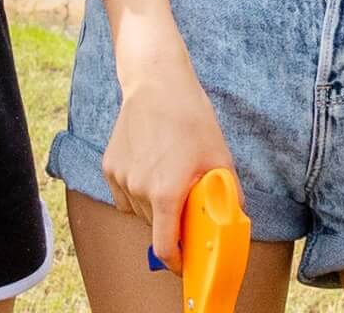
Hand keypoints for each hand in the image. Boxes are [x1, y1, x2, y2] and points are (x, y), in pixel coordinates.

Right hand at [103, 48, 236, 274]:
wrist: (156, 82)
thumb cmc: (190, 117)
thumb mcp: (219, 156)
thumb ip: (227, 192)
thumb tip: (234, 216)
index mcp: (166, 192)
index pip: (164, 248)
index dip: (176, 261)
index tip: (184, 261)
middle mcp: (139, 189)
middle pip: (154, 227)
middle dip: (171, 223)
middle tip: (184, 201)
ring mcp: (120, 178)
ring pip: (138, 211)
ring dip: (153, 206)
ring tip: (168, 174)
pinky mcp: (109, 166)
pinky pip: (124, 195)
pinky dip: (136, 192)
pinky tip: (150, 166)